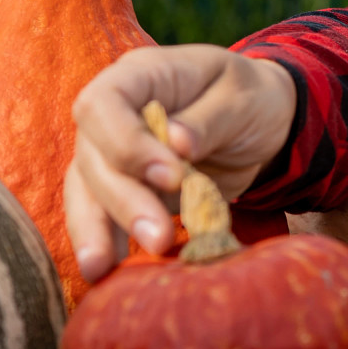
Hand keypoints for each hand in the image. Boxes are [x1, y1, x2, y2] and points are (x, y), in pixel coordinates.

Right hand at [65, 45, 296, 281]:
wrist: (261, 119)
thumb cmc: (248, 97)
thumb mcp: (241, 95)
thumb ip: (209, 118)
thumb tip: (177, 143)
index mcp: (138, 75)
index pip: (103, 104)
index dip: (127, 144)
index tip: (171, 177)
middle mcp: (113, 115)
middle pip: (93, 157)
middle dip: (123, 201)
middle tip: (159, 237)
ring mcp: (112, 154)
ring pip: (86, 192)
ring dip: (96, 231)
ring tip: (103, 270)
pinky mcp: (124, 189)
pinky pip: (102, 216)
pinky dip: (105, 242)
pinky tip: (106, 272)